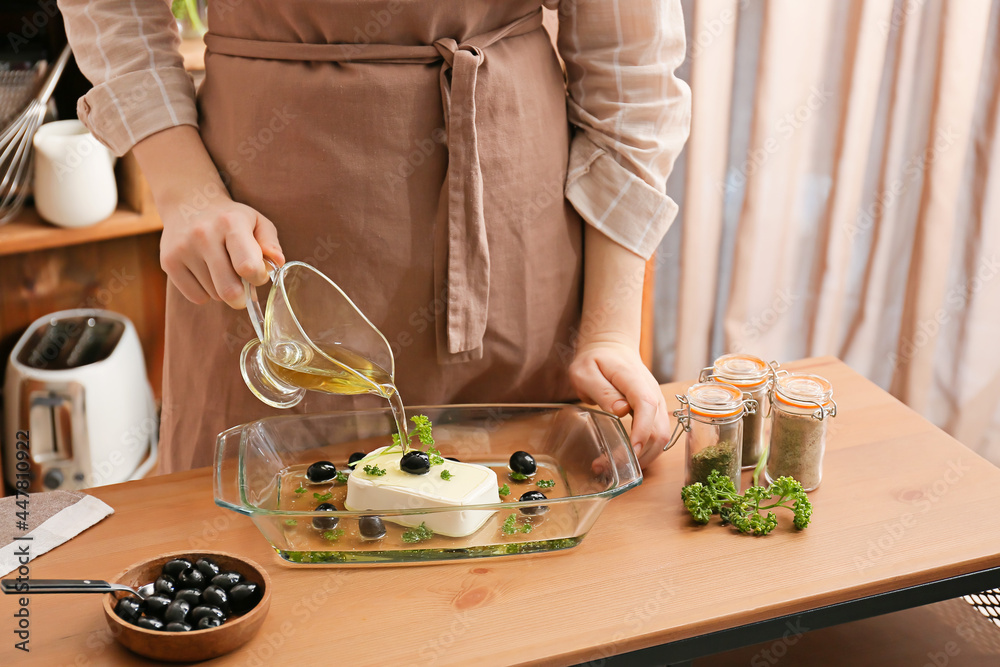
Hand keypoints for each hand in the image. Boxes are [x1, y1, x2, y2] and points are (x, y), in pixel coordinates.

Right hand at [159, 192, 283, 307]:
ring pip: (214, 295)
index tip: (258, 273)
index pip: (247, 266)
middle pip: (229, 291)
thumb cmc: (230, 218)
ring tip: (221, 269)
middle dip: (242, 295)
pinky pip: (196, 297)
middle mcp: (203, 235)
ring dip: (223, 290)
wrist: (189, 203)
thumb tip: (277, 263)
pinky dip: (206, 292)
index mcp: (230, 223)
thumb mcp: (257, 221)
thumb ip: (270, 243)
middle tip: (243, 286)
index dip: (258, 278)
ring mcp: (182, 249)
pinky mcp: (168, 262)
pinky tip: (206, 273)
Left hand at [569, 340, 671, 467]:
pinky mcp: (654, 412)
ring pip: (661, 437)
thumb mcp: (586, 371)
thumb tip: (621, 411)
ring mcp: (656, 403)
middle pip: (658, 428)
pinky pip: (656, 436)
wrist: (612, 347)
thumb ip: (602, 390)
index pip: (647, 405)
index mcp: (634, 379)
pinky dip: (644, 452)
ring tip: (611, 466)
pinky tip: (624, 458)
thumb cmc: (596, 360)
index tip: (631, 450)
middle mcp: (652, 392)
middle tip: (607, 465)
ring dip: (641, 457)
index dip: (642, 430)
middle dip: (638, 453)